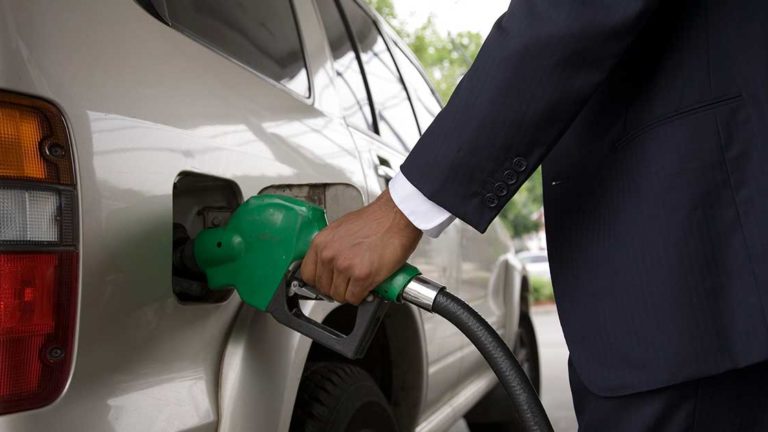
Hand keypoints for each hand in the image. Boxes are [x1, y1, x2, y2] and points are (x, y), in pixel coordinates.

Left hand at [301, 190, 421, 303]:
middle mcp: (329, 255)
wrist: (397, 216)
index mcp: (321, 242)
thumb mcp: (341, 230)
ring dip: (351, 293)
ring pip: (339, 295)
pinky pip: (354, 298)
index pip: (307, 275)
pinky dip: (362, 296)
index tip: (328, 283)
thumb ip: (331, 248)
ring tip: (360, 283)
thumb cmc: (375, 221)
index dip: (320, 281)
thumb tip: (328, 266)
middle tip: (349, 283)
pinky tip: (368, 286)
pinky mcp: (362, 276)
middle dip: (337, 288)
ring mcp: (345, 266)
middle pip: (323, 288)